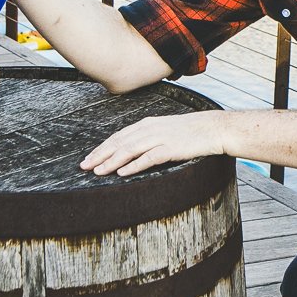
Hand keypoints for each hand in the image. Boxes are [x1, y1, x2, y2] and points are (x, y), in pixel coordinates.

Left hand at [80, 111, 226, 176]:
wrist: (212, 128)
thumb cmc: (188, 132)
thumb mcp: (163, 130)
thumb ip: (147, 138)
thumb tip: (130, 151)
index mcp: (146, 124)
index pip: (118, 137)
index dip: (101, 148)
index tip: (88, 158)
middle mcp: (149, 129)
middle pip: (119, 143)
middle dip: (100, 155)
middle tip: (85, 166)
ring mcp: (160, 138)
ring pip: (129, 150)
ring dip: (111, 161)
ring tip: (98, 171)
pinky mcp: (171, 148)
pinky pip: (148, 157)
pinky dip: (134, 165)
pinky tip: (123, 172)